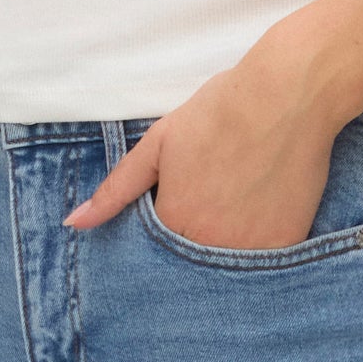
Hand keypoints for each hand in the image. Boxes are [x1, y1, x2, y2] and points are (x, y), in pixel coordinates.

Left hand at [59, 54, 340, 251]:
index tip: (177, 208)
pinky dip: (258, 244)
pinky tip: (261, 210)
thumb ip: (116, 190)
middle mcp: (210, 246)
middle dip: (192, 243)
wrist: (286, 96)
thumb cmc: (218, 112)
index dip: (164, 229)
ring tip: (235, 207)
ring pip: (227, 266)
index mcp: (173, 222)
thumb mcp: (157, 146)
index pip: (155, 251)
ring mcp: (252, 250)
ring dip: (224, 248)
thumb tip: (74, 223)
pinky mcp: (288, 244)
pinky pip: (264, 261)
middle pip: (191, 263)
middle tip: (210, 203)